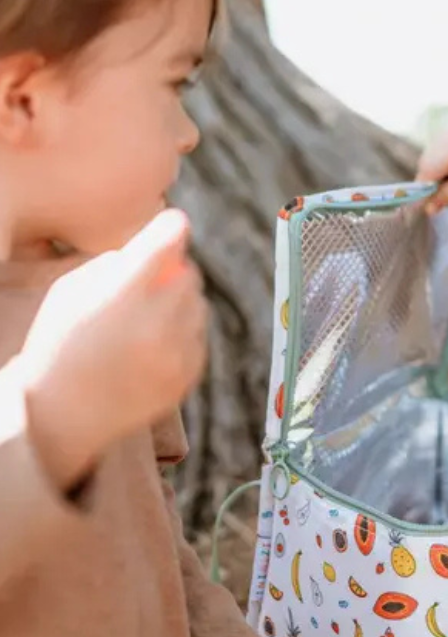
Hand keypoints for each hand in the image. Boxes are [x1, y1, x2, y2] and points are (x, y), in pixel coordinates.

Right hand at [21, 209, 207, 490]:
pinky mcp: (187, 377)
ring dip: (182, 303)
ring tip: (149, 317)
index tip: (176, 222)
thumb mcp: (71, 292)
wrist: (63, 413)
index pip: (164, 246)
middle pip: (189, 275)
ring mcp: (176, 354)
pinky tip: (155, 344)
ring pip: (199, 307)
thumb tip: (160, 242)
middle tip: (153, 280)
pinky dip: (184, 335)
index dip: (172, 228)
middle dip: (174, 272)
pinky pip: (199, 340)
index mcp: (124, 296)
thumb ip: (116, 264)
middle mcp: (157, 323)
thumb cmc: (59, 344)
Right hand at [416, 130, 447, 215]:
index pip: (428, 169)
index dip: (423, 189)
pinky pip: (432, 157)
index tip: (425, 207)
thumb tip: (426, 210)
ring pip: (426, 162)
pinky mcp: (447, 138)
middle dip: (430, 185)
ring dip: (433, 178)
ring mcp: (447, 135)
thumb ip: (446, 196)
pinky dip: (437, 170)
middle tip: (442, 199)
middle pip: (425, 165)